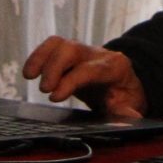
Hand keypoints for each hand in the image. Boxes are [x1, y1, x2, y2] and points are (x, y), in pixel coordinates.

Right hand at [23, 38, 148, 120]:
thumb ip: (127, 112)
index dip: (70, 81)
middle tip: (44, 90)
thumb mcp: (130, 106)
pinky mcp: (69, 53)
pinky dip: (38, 56)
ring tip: (29, 76)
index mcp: (115, 67)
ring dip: (41, 57)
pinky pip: (51, 47)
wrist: (125, 83)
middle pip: (71, 49)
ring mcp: (82, 51)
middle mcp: (97, 54)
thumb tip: (132, 118)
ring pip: (59, 43)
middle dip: (54, 67)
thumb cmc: (125, 96)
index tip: (54, 97)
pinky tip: (29, 72)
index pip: (89, 69)